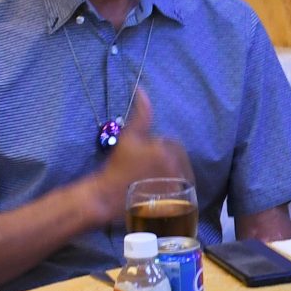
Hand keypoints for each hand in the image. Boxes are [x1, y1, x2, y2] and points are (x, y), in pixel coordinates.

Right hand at [86, 90, 191, 222]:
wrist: (108, 196)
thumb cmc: (117, 165)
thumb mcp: (129, 136)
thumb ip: (141, 112)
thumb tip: (141, 89)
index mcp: (168, 149)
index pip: (173, 144)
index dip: (159, 148)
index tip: (146, 156)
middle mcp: (177, 167)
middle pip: (178, 160)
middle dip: (166, 161)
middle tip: (148, 169)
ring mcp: (177, 186)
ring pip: (180, 175)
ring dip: (172, 174)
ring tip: (154, 180)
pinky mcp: (174, 202)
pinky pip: (182, 193)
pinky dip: (175, 190)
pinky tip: (161, 191)